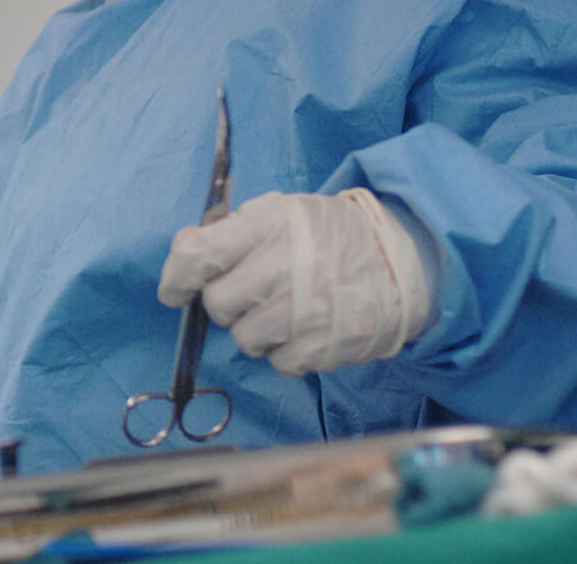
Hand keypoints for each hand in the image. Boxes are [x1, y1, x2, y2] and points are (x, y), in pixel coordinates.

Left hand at [157, 189, 431, 375]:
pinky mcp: (325, 347)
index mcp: (267, 226)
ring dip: (256, 330)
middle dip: (227, 304)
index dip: (177, 277)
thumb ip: (226, 231)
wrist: (400, 259)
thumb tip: (182, 251)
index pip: (200, 256)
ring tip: (283, 310)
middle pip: (218, 306)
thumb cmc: (326, 235)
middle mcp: (283, 268)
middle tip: (254, 292)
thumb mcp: (278, 214)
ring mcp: (305, 312)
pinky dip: (285, 351)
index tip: (176, 290)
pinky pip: (279, 363)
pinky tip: (306, 328)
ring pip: (245, 340)